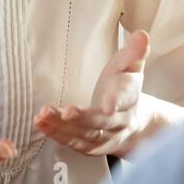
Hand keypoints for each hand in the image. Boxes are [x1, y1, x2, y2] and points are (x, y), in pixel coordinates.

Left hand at [32, 30, 150, 156]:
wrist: (137, 123)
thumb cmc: (126, 88)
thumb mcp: (132, 68)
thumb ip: (135, 52)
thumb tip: (141, 35)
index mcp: (130, 97)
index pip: (125, 99)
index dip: (117, 101)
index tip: (108, 105)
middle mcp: (119, 121)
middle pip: (102, 122)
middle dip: (83, 118)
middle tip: (65, 112)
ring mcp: (106, 137)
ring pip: (85, 135)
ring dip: (63, 127)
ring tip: (43, 115)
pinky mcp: (93, 147)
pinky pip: (75, 144)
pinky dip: (58, 136)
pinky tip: (42, 125)